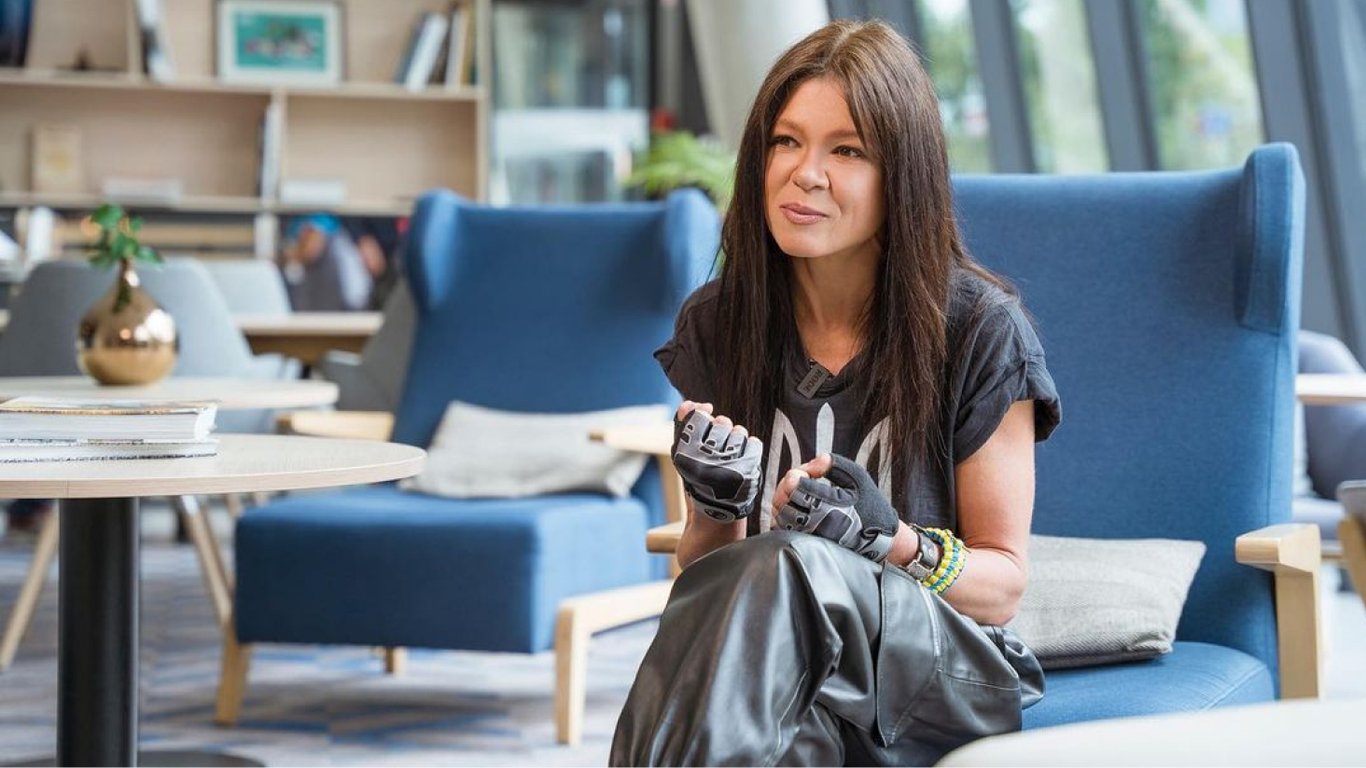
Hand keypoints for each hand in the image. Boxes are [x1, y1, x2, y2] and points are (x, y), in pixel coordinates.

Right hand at [672, 402, 762, 522]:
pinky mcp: (748, 471)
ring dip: (736, 441)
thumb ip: (685, 423)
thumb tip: (696, 404)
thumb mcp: (684, 451)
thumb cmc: (700, 477)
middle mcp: (706, 458)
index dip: (704, 421)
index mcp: (687, 452)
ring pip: (739, 431)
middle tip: (718, 449)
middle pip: (722, 422)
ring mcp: (728, 465)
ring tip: (730, 457)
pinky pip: (755, 443)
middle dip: (721, 432)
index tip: (704, 434)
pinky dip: (751, 450)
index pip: (700, 417)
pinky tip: (742, 461)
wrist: (716, 511)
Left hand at [775, 453, 897, 561]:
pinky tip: (795, 505)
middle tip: (804, 478)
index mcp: (827, 502)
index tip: (811, 472)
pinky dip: (783, 512)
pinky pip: (782, 525)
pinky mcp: (805, 540)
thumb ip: (836, 464)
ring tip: (799, 490)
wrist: (878, 537)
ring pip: (779, 511)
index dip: (799, 473)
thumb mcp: (857, 477)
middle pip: (783, 496)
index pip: (796, 483)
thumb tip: (818, 459)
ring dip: (785, 496)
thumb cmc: (869, 506)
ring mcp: (808, 532)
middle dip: (789, 483)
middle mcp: (815, 520)